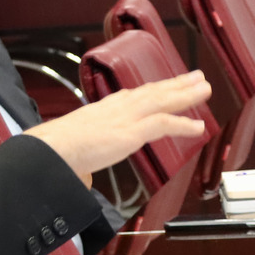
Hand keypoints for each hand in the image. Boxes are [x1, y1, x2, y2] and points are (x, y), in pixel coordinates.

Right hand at [25, 73, 210, 179]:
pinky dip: (183, 124)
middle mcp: (117, 108)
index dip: (154, 90)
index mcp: (104, 110)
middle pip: (153, 92)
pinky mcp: (130, 132)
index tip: (167, 85)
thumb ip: (84, 163)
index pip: (135, 96)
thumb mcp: (75, 153)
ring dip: (186, 95)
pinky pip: (163, 124)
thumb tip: (82, 176)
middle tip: (196, 77)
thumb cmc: (56, 153)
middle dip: (176, 84)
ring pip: (162, 101)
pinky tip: (198, 127)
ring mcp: (125, 118)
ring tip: (205, 89)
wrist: (49, 151)